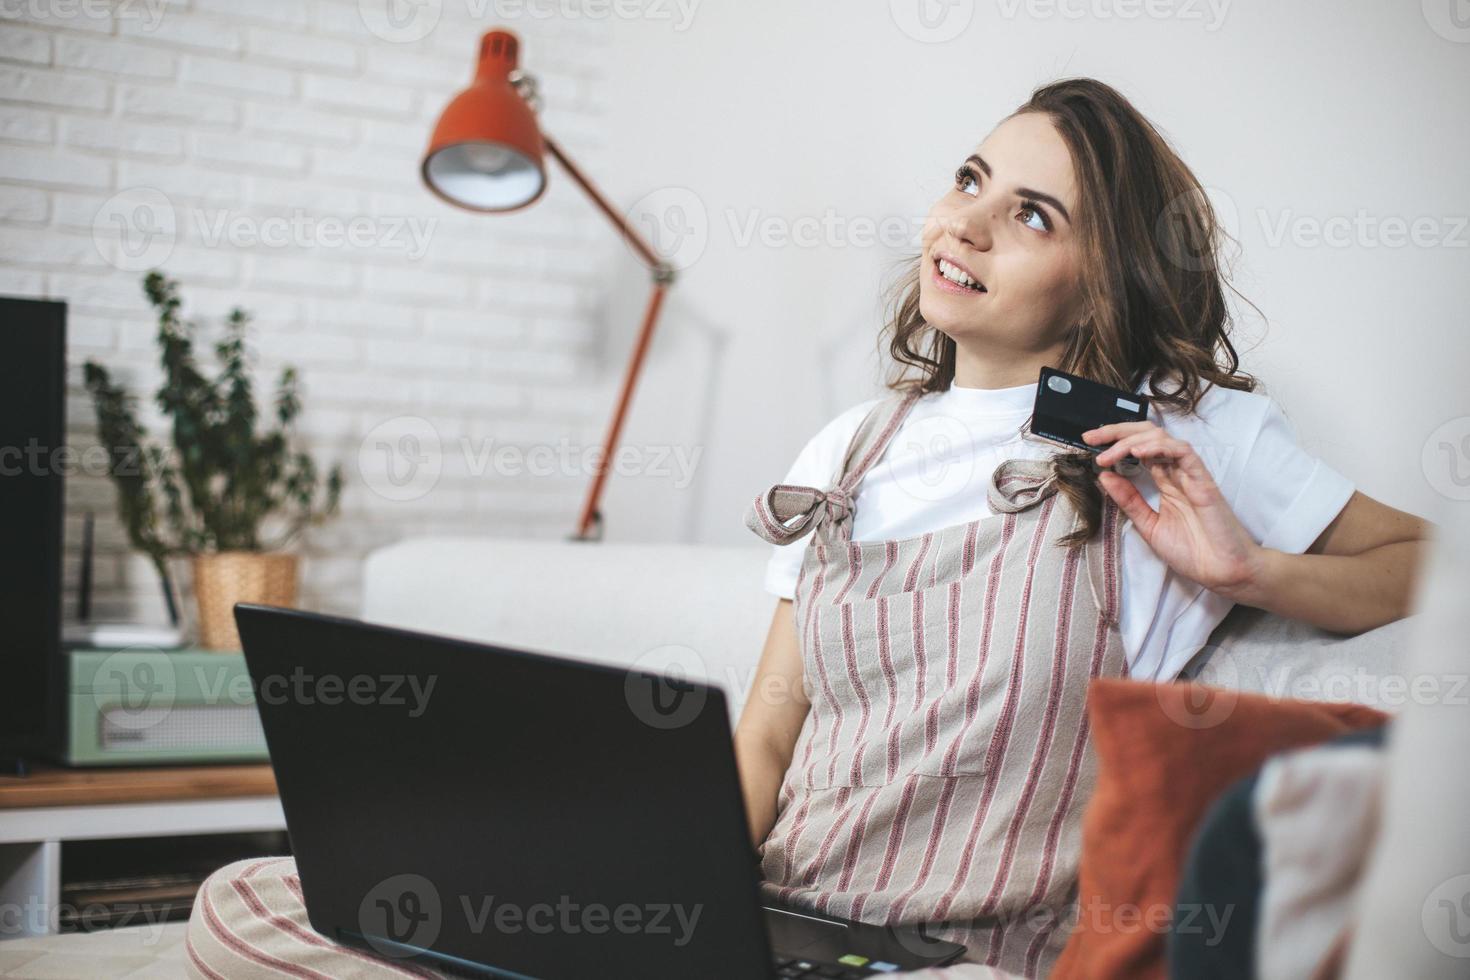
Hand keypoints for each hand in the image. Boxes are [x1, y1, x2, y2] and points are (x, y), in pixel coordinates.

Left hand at [1082, 421, 1265, 598]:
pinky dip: (1160, 447)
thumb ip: (1129, 501)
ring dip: (1132, 441)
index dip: (1114, 441)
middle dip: (1117, 432)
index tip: (1089, 443)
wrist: (1221, 571)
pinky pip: (1184, 453)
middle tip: (1091, 438)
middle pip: (1147, 435)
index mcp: (1164, 481)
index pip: (1138, 448)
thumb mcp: (1149, 525)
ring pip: (1162, 439)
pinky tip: (1138, 453)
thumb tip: (1104, 476)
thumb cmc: (1193, 551)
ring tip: (1109, 453)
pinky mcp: (1204, 481)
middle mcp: (1176, 473)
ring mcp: (1190, 475)